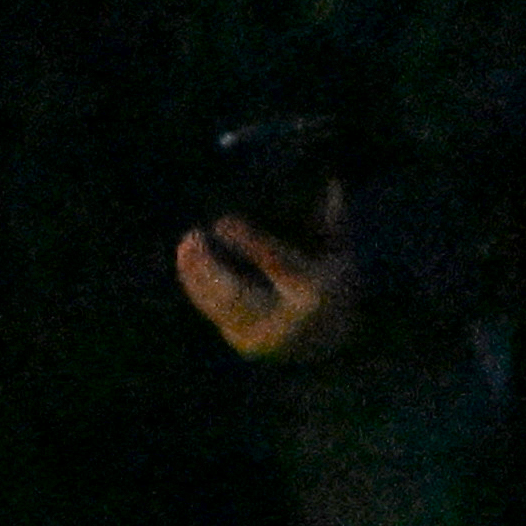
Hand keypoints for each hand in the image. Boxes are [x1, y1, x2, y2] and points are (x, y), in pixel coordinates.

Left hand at [175, 206, 359, 365]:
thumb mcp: (341, 255)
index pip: (278, 266)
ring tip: (184, 245)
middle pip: (240, 294)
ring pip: (221, 305)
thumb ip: (335, 223)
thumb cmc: (336, 288)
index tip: (221, 222)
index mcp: (315, 293)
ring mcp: (263, 336)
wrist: (330, 341)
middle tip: (191, 236)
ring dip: (196, 275)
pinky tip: (186, 264)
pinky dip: (199, 289)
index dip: (249, 242)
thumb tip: (333, 183)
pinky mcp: (244, 342)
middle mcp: (287, 321)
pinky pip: (216, 313)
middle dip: (209, 266)